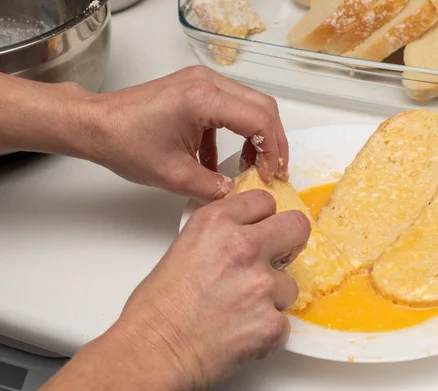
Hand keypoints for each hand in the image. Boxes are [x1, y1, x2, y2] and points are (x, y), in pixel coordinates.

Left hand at [0, 69, 287, 202]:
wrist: (96, 124)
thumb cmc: (126, 143)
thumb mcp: (174, 176)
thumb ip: (213, 188)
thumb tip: (238, 194)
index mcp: (204, 100)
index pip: (260, 120)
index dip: (272, 151)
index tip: (269, 175)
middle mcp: (208, 82)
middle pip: (263, 107)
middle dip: (273, 141)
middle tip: (271, 170)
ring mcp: (202, 81)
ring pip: (251, 104)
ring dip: (257, 135)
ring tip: (250, 166)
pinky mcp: (195, 86)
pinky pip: (231, 106)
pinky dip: (236, 131)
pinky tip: (220, 159)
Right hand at [112, 190, 310, 390]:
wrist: (153, 352)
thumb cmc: (156, 308)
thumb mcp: (184, 248)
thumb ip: (220, 236)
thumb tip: (246, 237)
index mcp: (217, 222)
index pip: (264, 201)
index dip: (264, 219)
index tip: (261, 230)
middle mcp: (243, 246)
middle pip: (296, 227)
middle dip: (289, 244)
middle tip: (275, 261)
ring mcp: (261, 285)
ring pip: (290, 284)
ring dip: (273, 298)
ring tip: (241, 312)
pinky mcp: (271, 322)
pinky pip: (285, 323)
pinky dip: (267, 331)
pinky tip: (241, 333)